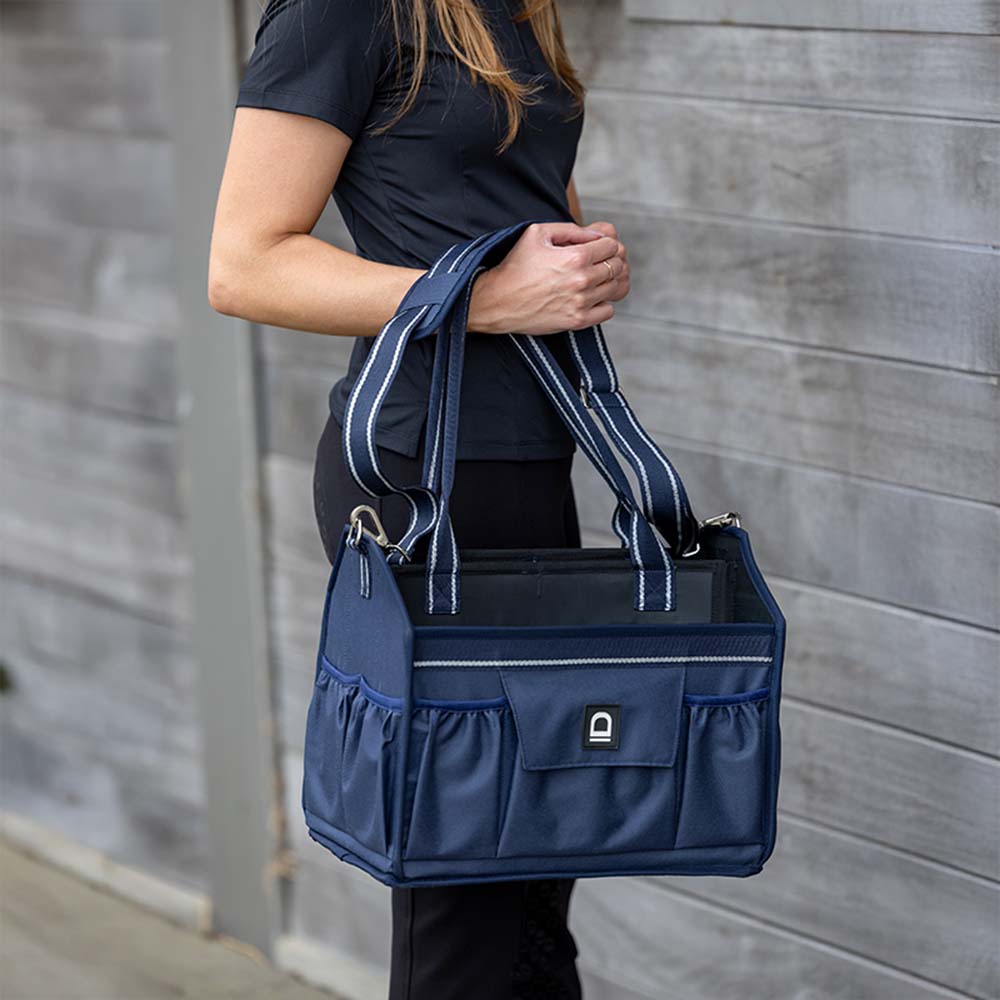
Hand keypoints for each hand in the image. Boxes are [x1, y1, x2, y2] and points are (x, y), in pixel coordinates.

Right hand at [468, 221, 630, 334]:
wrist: (498, 301)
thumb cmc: (515, 266)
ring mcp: (581, 303)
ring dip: (610, 281)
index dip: (607, 243)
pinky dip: (604, 303)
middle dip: (611, 260)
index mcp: (575, 257)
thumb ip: (570, 229)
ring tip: (595, 279)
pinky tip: (590, 298)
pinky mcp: (577, 321)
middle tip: (598, 262)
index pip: (612, 246)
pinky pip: (608, 311)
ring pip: (616, 288)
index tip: (597, 247)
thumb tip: (596, 234)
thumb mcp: (537, 233)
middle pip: (617, 266)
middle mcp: (582, 281)